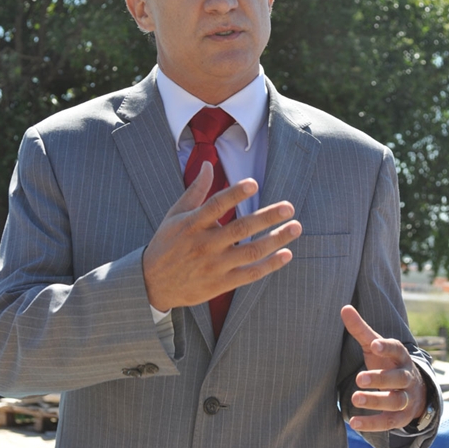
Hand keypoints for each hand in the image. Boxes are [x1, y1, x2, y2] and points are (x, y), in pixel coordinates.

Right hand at [143, 161, 301, 311]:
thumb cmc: (166, 243)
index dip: (234, 194)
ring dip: (275, 240)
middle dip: (267, 217)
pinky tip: (286, 254)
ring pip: (250, 253)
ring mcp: (214, 266)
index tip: (254, 183)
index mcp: (191, 224)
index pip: (215, 206)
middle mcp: (204, 245)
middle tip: (289, 207)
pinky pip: (250, 274)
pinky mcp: (221, 284)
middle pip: (240, 229)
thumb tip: (209, 163)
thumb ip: (196, 190)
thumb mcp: (175, 214)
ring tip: (295, 227)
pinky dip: (269, 266)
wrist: (152, 284)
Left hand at [341, 304, 426, 431]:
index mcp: (400, 356)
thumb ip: (360, 329)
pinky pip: (388, 422)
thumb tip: (344, 308)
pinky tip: (354, 423)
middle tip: (360, 379)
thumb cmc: (387, 361)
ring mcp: (405, 398)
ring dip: (376, 401)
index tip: (374, 345)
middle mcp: (406, 377)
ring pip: (394, 401)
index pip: (396, 349)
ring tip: (355, 399)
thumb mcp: (375, 345)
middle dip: (380, 378)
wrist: (413, 390)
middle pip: (397, 378)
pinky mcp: (400, 417)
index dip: (386, 347)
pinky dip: (372, 424)